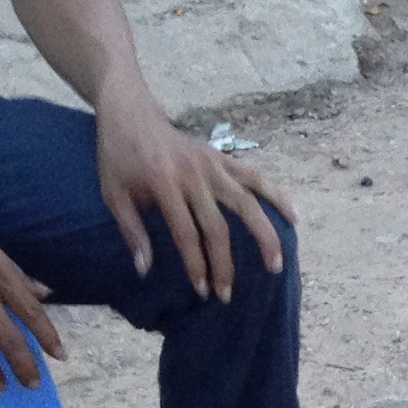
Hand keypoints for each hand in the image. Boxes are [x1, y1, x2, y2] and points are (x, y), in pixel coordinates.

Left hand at [95, 80, 292, 301]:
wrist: (130, 112)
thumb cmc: (119, 156)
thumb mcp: (114, 194)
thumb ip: (131, 231)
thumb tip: (145, 270)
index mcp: (163, 183)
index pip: (187, 234)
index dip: (196, 265)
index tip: (203, 291)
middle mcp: (193, 174)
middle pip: (218, 227)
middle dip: (225, 264)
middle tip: (229, 294)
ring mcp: (212, 164)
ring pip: (247, 203)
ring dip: (264, 236)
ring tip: (276, 264)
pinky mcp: (223, 157)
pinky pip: (255, 178)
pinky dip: (277, 197)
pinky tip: (294, 217)